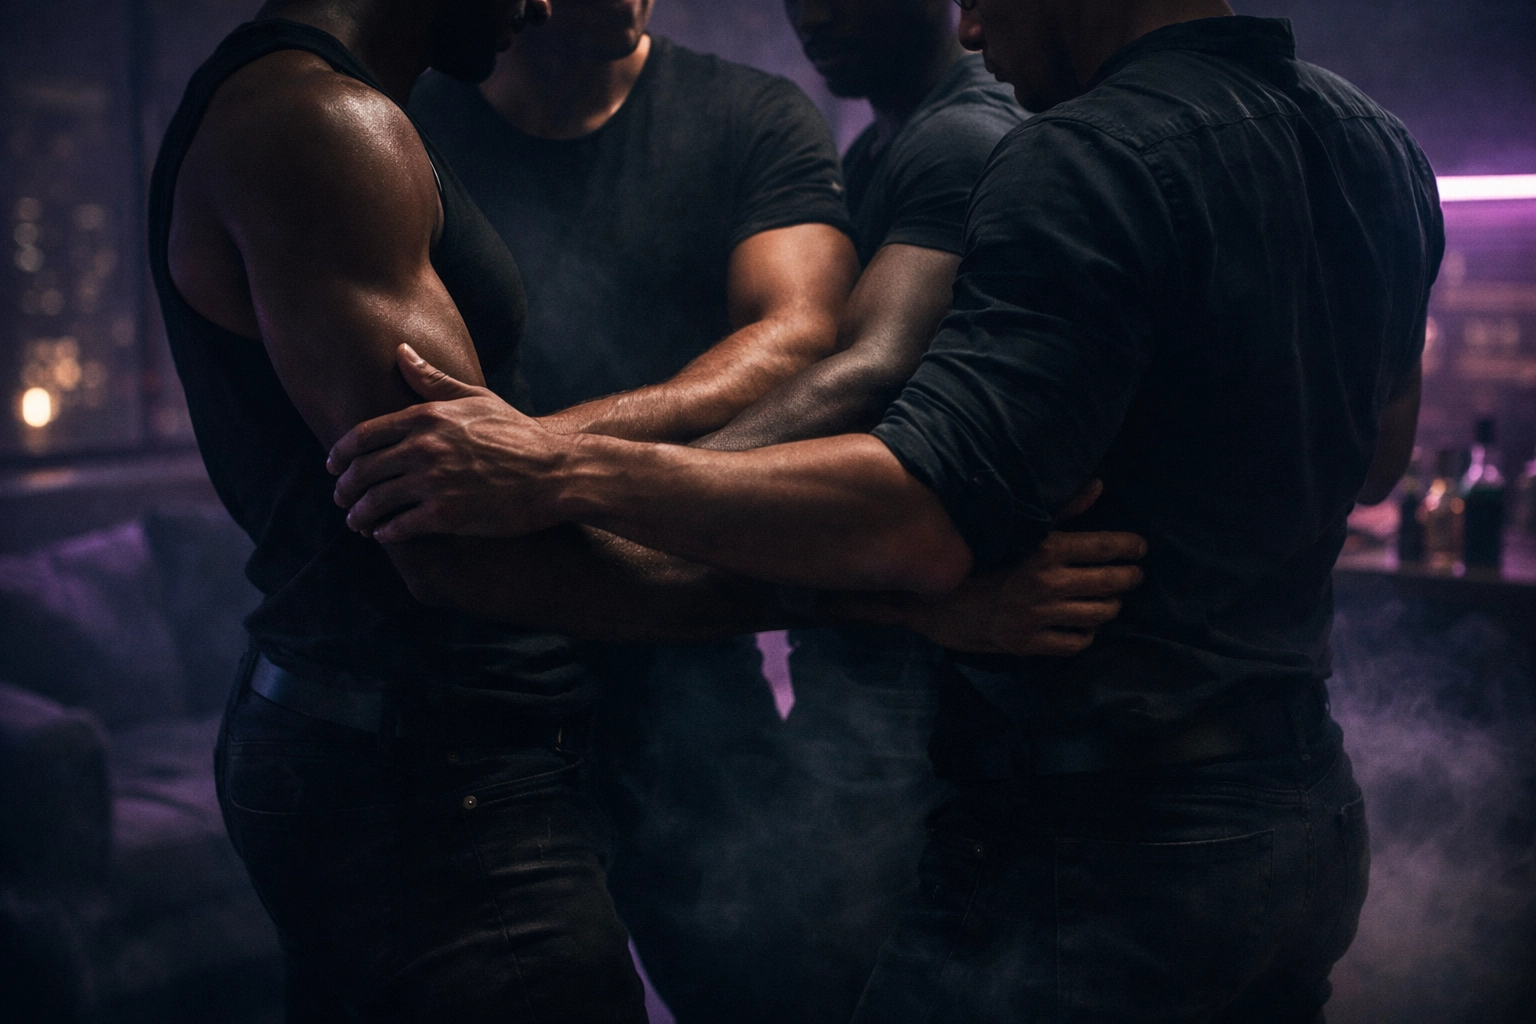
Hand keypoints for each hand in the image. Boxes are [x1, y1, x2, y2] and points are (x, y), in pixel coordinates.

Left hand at [328, 344, 571, 541]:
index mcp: (426, 418)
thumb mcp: (476, 398)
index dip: (340, 453)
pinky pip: (400, 527)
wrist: (555, 472)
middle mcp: (423, 448)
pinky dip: (386, 533)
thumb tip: (401, 351)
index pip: (363, 436)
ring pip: (375, 502)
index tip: (332, 466)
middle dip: (344, 489)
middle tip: (341, 499)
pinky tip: (384, 535)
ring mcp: (433, 482)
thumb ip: (433, 380)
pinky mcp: (446, 515)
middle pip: (363, 471)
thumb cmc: (518, 434)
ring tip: (357, 523)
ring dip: (359, 515)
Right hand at [902, 482, 1146, 655]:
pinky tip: (1084, 624)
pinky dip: (1087, 633)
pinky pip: (1076, 643)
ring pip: (1100, 615)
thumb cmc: (970, 557)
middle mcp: (1048, 585)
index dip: (1130, 547)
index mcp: (1046, 550)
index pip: (1106, 548)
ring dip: (1112, 606)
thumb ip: (1059, 509)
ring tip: (1112, 599)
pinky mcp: (1030, 644)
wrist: (929, 599)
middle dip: (1130, 577)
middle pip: (1111, 583)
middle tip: (1134, 573)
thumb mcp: (1011, 526)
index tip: (1139, 547)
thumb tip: (1099, 486)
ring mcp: (1040, 618)